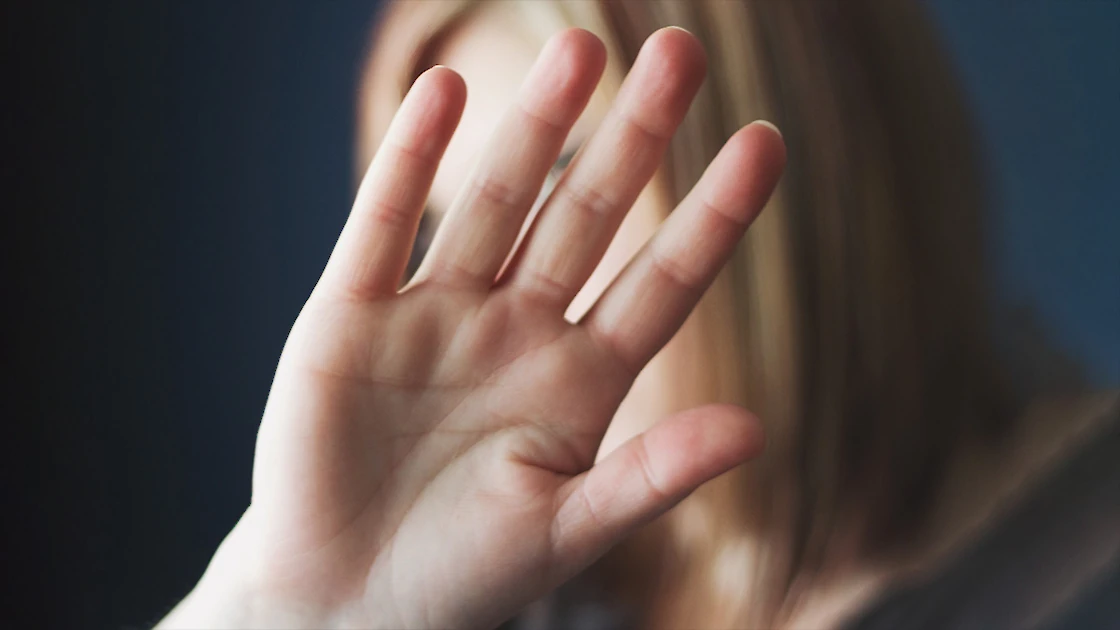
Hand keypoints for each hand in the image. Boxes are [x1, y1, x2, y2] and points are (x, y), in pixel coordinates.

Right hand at [160, 27, 783, 628]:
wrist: (343, 603)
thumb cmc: (463, 576)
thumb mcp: (567, 530)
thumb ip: (652, 475)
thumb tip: (755, 428)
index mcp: (579, 380)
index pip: (662, 283)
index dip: (712, 217)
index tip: (767, 143)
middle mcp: (514, 331)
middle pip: (585, 217)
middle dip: (633, 140)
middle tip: (683, 52)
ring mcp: (433, 317)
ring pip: (494, 204)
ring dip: (535, 128)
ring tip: (579, 49)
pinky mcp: (349, 318)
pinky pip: (384, 226)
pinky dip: (410, 162)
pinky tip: (445, 93)